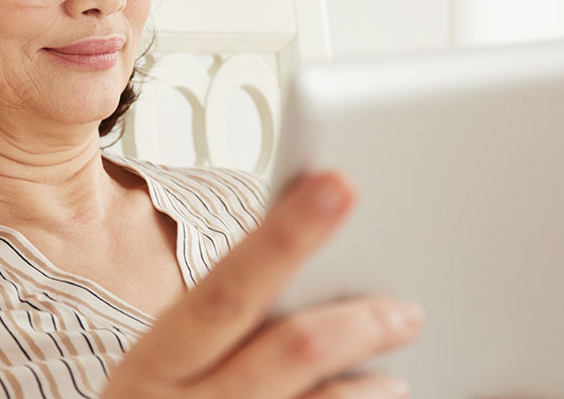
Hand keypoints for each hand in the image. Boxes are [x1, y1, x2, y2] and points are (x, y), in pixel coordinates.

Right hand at [103, 171, 421, 397]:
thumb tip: (301, 260)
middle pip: (287, 350)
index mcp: (157, 360)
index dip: (285, 235)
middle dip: (355, 323)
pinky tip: (373, 395)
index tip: (338, 185)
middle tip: (407, 308)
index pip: (227, 286)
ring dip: (368, 388)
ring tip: (394, 369)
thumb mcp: (166, 366)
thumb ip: (221, 321)